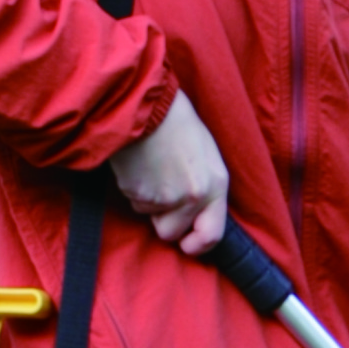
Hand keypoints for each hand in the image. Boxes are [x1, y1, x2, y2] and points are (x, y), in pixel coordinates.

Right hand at [113, 90, 228, 252]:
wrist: (144, 102)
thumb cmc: (175, 121)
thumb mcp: (206, 153)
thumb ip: (206, 186)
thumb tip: (198, 213)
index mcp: (216, 185)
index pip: (212, 235)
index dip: (197, 245)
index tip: (187, 245)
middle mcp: (193, 196)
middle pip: (171, 232)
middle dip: (162, 219)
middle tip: (159, 191)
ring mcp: (164, 196)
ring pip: (148, 215)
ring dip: (146, 200)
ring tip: (149, 169)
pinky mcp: (137, 191)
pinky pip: (132, 200)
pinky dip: (132, 187)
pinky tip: (138, 164)